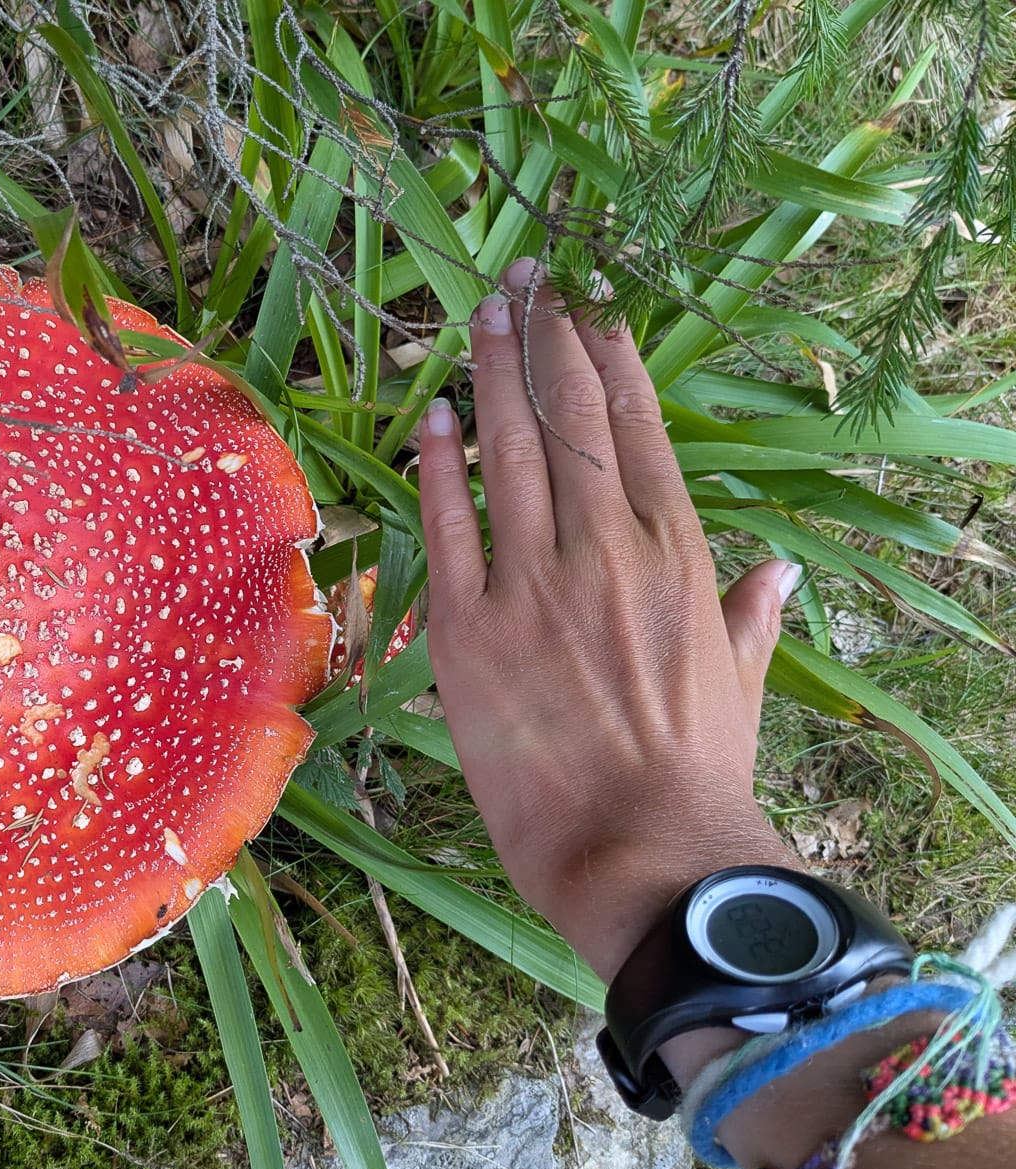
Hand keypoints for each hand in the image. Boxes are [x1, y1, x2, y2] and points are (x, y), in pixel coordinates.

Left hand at [418, 257, 801, 980]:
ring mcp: (531, 583)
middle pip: (568, 415)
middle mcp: (602, 548)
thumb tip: (779, 577)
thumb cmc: (697, 771)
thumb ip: (752, 617)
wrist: (641, 846)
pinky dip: (437, 465)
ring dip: (493, 373)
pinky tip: (433, 414)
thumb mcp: (741, 683)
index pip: (636, 428)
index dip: (610, 358)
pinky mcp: (466, 627)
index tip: (591, 308)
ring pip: (509, 452)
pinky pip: (447, 526)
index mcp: (675, 552)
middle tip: (528, 277)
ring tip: (483, 312)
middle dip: (546, 337)